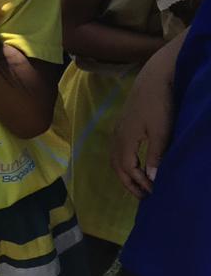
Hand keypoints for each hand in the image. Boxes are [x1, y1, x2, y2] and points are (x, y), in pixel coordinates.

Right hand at [111, 49, 175, 197]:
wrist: (153, 79)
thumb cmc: (159, 106)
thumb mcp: (161, 132)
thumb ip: (155, 156)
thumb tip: (152, 179)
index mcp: (125, 139)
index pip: (127, 168)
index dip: (139, 183)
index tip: (153, 194)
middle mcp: (117, 135)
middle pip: (117, 165)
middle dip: (128, 182)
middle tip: (142, 196)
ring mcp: (118, 128)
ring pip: (115, 157)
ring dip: (125, 172)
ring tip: (138, 183)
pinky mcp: (123, 123)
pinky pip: (117, 148)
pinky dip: (123, 161)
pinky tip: (134, 162)